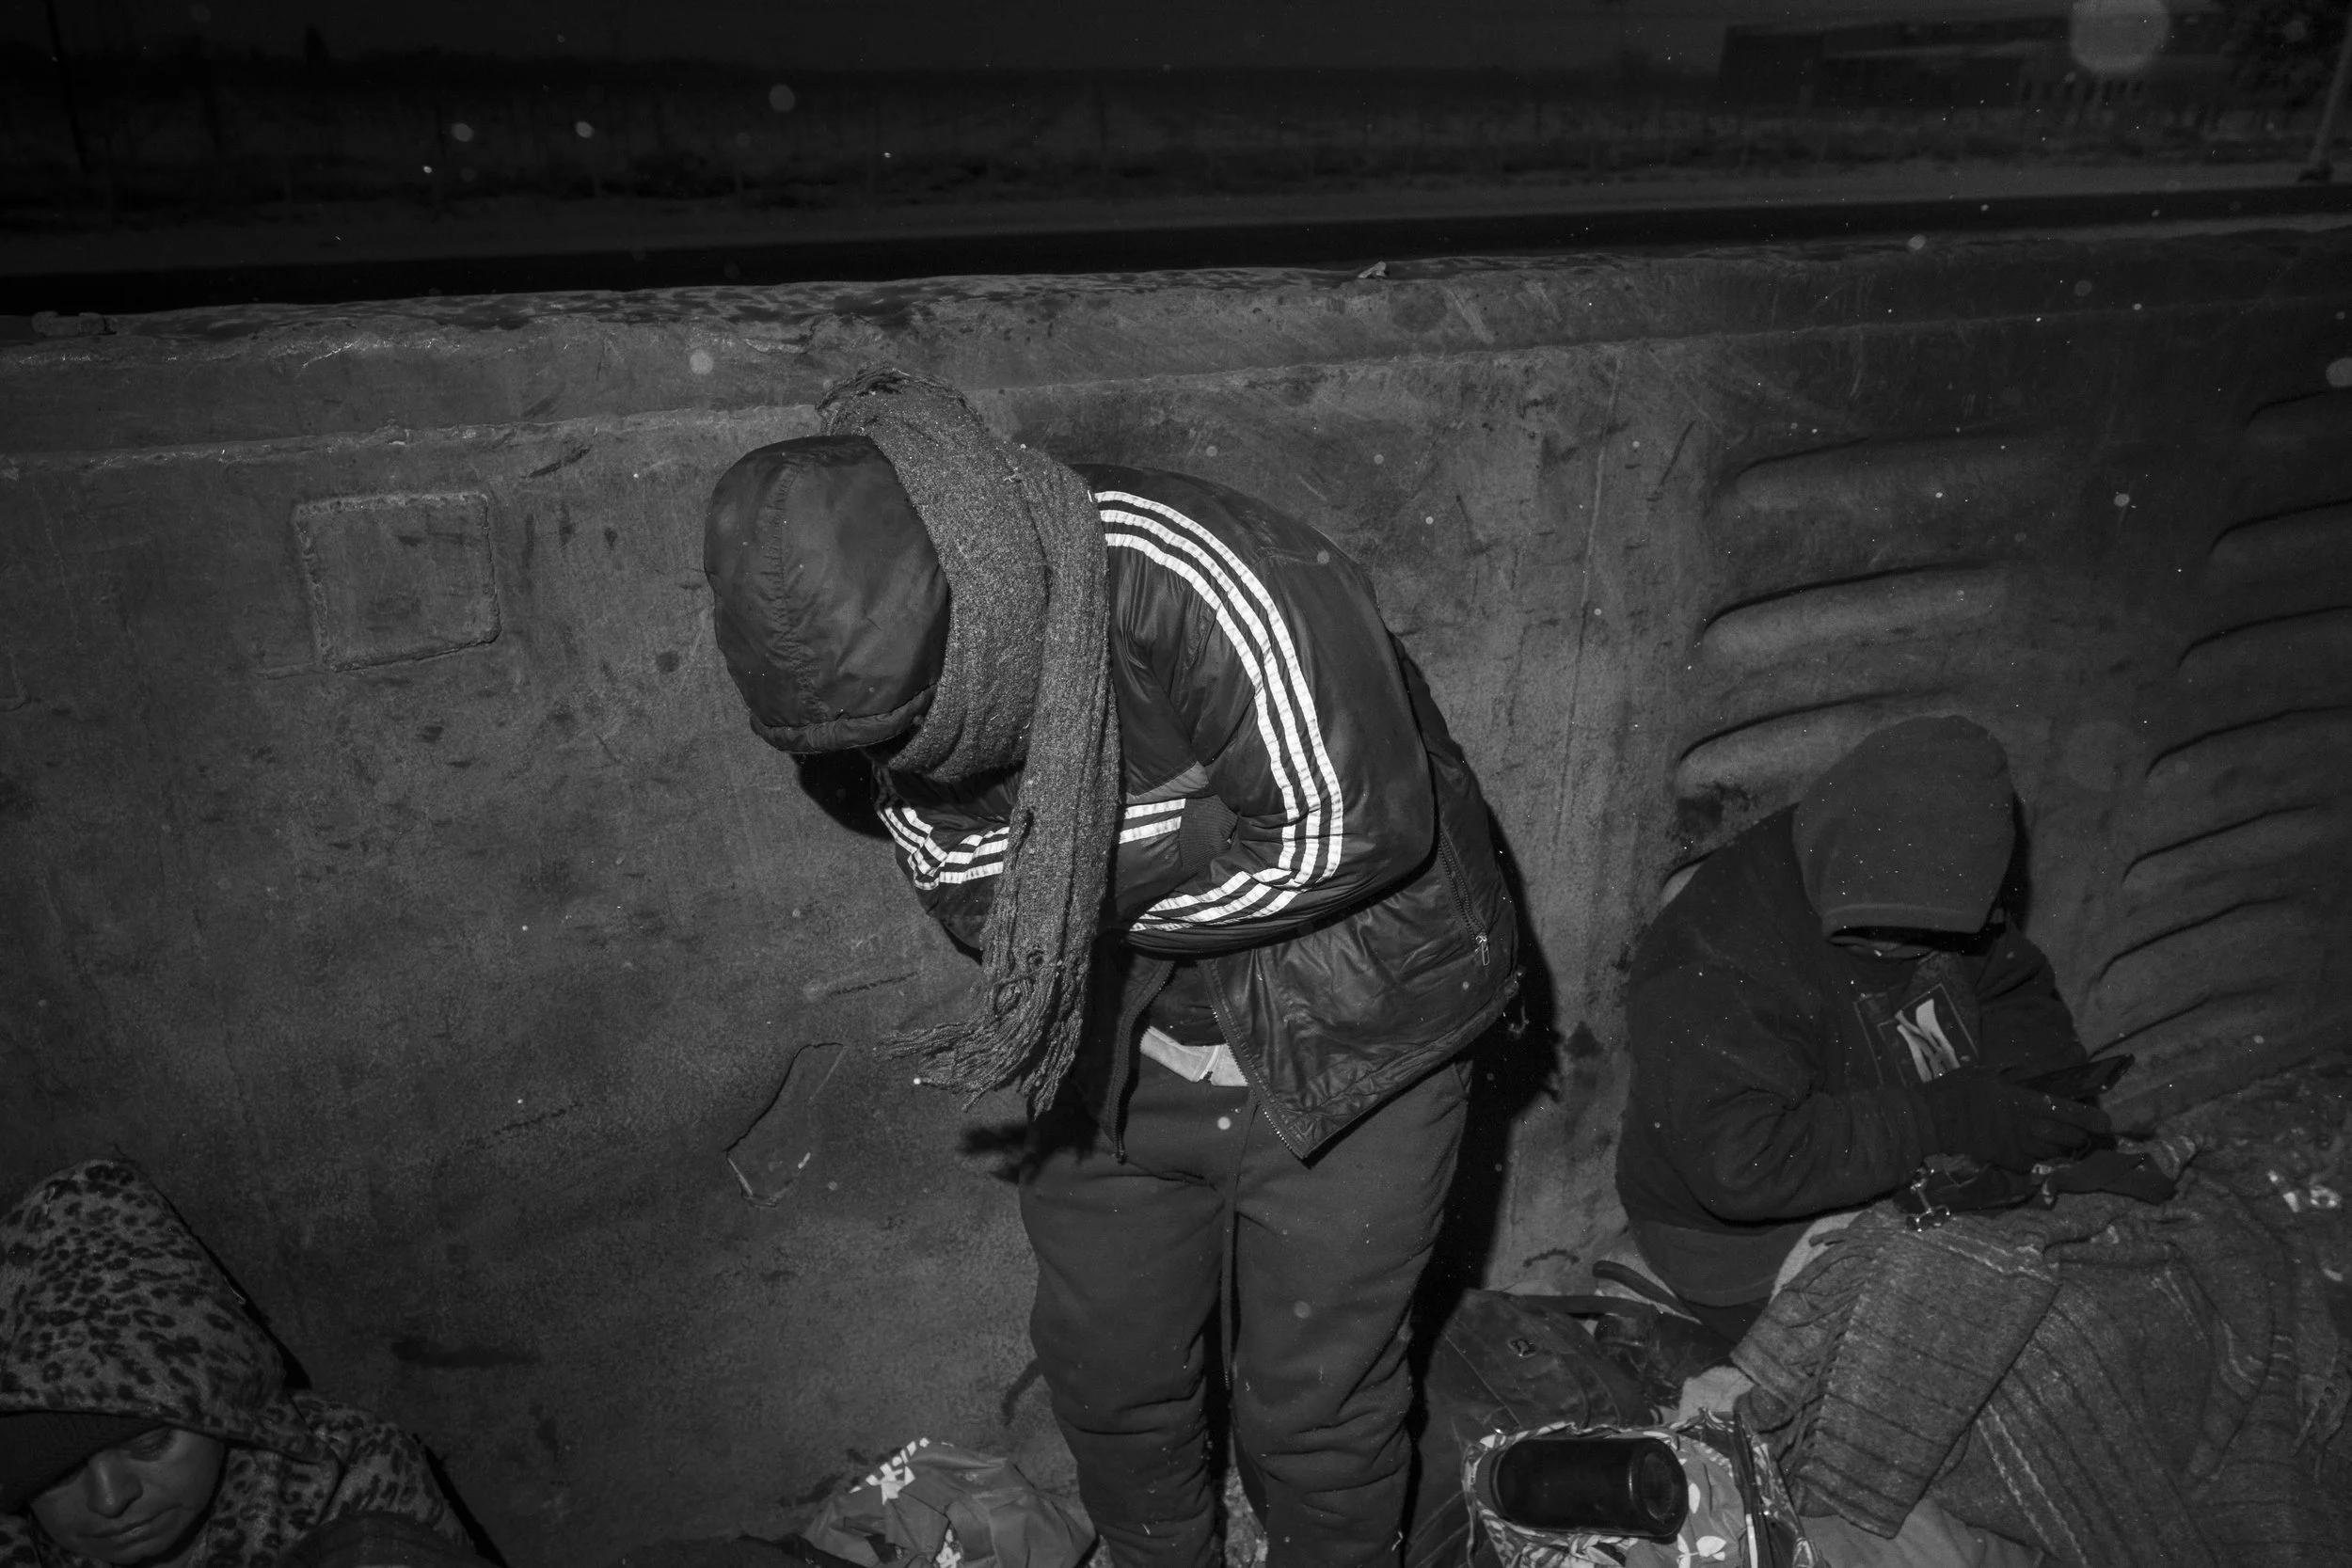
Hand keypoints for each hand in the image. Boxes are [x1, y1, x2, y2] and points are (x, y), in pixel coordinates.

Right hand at [1920, 1068, 2112, 1171]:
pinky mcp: (2008, 1161)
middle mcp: (2027, 1128)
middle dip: (2080, 1135)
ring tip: (2059, 1138)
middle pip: (2070, 1138)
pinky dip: (2039, 1157)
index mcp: (2025, 1102)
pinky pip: (2034, 1163)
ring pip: (2055, 1153)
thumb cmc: (1962, 1090)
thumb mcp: (1995, 1073)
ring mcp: (2019, 1148)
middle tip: (2080, 1129)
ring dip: (2062, 1146)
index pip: (2070, 1112)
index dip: (2092, 1118)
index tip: (2104, 1121)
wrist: (1933, 1120)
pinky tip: (2032, 1147)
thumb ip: (2033, 1071)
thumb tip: (2068, 1059)